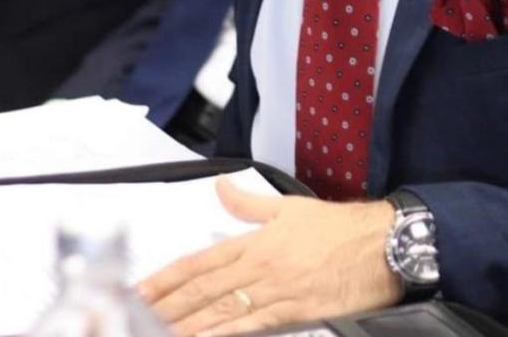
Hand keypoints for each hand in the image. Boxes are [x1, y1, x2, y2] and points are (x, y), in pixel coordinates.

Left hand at [137, 176, 400, 335]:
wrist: (376, 246)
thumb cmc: (337, 226)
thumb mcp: (289, 206)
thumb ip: (249, 203)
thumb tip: (221, 186)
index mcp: (256, 240)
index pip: (201, 261)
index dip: (168, 277)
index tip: (140, 290)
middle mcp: (259, 267)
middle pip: (202, 291)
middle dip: (165, 306)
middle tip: (131, 317)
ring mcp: (273, 293)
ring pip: (219, 312)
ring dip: (185, 324)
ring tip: (154, 332)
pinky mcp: (290, 314)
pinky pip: (248, 329)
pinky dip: (222, 336)